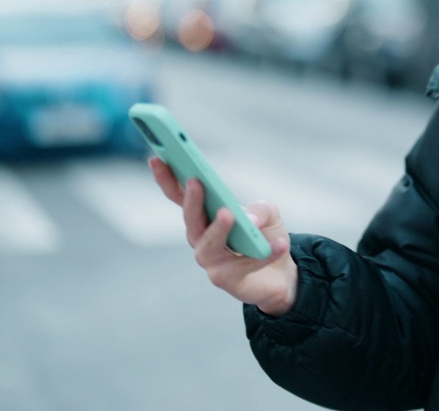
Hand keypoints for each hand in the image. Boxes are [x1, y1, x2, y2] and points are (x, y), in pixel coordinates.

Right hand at [149, 157, 298, 314]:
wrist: (280, 273)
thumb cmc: (265, 236)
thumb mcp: (267, 213)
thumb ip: (259, 209)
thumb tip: (247, 219)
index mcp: (204, 216)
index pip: (179, 196)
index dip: (167, 178)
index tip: (157, 158)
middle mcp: (200, 238)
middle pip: (191, 219)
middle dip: (191, 200)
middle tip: (195, 182)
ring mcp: (210, 261)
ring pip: (208, 245)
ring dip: (218, 228)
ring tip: (228, 214)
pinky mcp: (226, 280)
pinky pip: (243, 265)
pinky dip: (263, 254)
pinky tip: (279, 243)